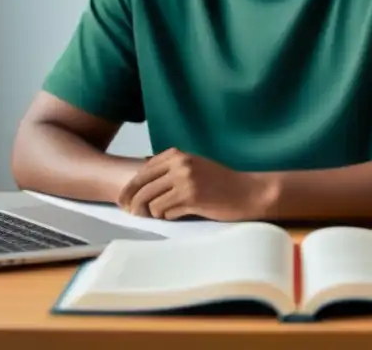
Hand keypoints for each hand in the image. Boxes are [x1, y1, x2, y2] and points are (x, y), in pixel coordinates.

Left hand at [116, 148, 276, 220]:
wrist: (247, 192)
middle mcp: (179, 164)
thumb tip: (142, 174)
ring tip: (158, 215)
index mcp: (178, 154)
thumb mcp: (195, 166)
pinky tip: (177, 214)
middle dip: (132, 202)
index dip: (130, 188)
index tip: (124, 200)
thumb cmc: (221, 182)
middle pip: (142, 186)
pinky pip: (165, 211)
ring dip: (151, 212)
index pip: (142, 171)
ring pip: (151, 201)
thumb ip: (171, 168)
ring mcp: (185, 181)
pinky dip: (167, 216)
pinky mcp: (191, 198)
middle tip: (131, 213)